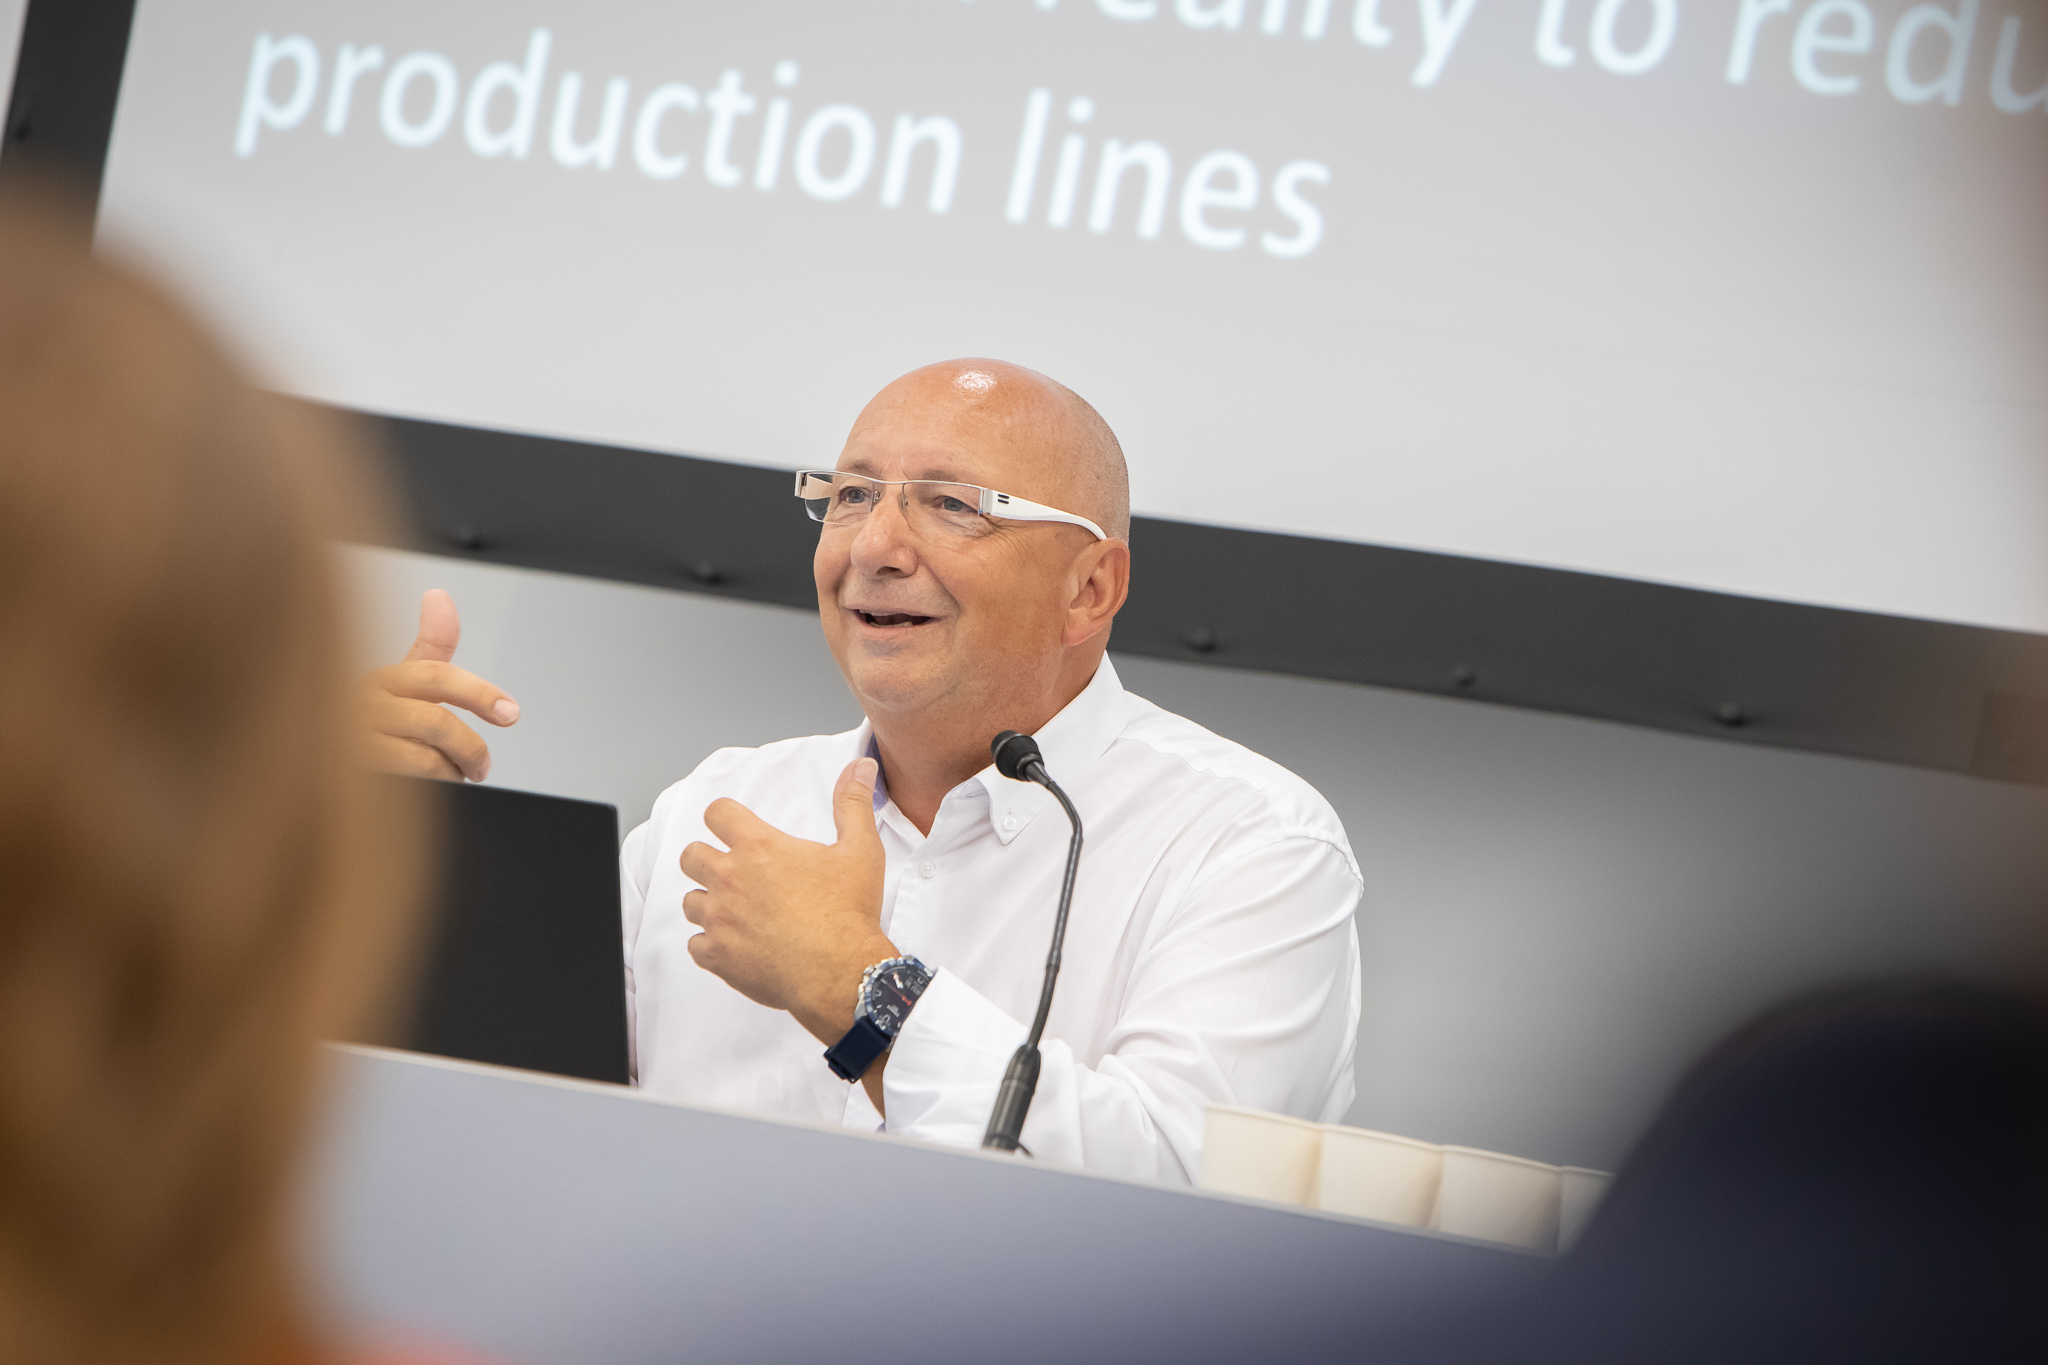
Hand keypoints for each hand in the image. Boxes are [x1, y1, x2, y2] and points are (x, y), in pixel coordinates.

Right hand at [360, 589, 519, 781]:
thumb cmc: (362, 720)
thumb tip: (439, 595)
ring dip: (451, 769)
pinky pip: (404, 777)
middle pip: (435, 720)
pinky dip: (430, 784)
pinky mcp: (345, 768)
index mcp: (380, 676)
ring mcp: (349, 736)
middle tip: (483, 767)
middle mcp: (360, 700)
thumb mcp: (397, 683)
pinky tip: (432, 787)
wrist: (313, 766)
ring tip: (457, 777)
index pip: (437, 675)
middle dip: (470, 746)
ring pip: (423, 752)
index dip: (480, 694)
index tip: (512, 713)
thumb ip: (428, 647)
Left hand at [680, 758, 894, 1047]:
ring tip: (737, 911)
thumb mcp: (860, 850)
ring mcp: (719, 919)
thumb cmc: (849, 914)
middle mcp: (730, 878)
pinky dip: (711, 944)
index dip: (725, 816)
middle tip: (733, 871)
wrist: (842, 974)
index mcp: (759, 847)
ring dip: (709, 903)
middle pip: (692, 855)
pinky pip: (695, 945)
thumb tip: (860, 767)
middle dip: (707, 858)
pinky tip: (736, 944)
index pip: (717, 812)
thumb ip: (853, 804)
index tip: (735, 827)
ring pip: (690, 901)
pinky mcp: (717, 955)